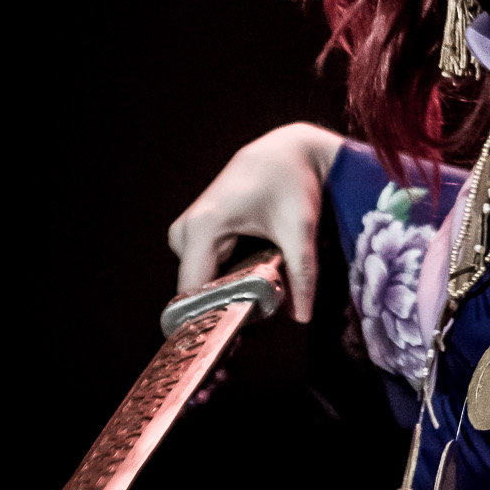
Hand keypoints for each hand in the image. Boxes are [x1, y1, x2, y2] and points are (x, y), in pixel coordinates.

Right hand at [167, 123, 343, 321]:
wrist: (286, 150)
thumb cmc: (291, 182)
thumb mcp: (301, 229)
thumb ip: (303, 275)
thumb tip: (302, 317)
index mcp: (204, 228)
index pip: (193, 291)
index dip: (211, 318)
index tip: (234, 340)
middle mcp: (187, 230)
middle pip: (196, 289)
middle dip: (224, 308)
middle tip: (258, 322)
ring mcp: (187, 230)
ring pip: (200, 280)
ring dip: (227, 294)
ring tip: (260, 301)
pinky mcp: (196, 231)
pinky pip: (204, 268)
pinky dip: (225, 279)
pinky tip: (251, 283)